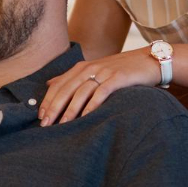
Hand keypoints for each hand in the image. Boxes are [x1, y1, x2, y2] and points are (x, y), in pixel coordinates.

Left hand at [38, 48, 160, 125]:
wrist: (147, 61)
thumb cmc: (119, 70)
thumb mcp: (93, 70)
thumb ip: (71, 77)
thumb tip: (48, 84)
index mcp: (81, 67)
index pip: (58, 85)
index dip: (47, 101)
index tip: (39, 117)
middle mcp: (90, 68)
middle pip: (66, 90)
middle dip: (54, 108)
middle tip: (46, 124)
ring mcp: (103, 72)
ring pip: (81, 92)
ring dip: (70, 110)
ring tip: (63, 125)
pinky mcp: (117, 78)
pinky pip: (102, 93)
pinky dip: (93, 105)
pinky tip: (86, 117)